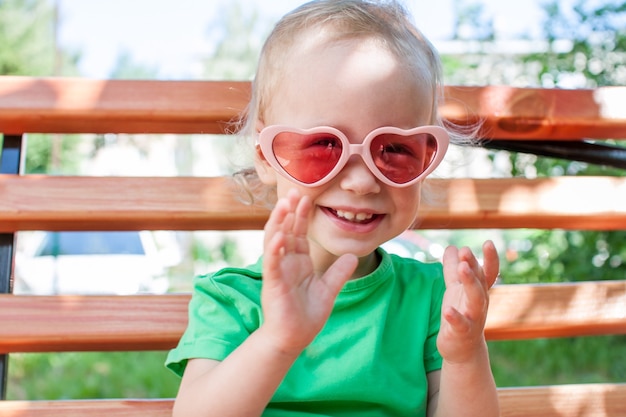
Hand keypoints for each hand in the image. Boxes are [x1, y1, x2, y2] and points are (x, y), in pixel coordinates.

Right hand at [260, 189, 357, 354]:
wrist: (294, 338)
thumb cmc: (307, 314)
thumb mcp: (329, 289)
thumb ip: (339, 272)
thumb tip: (352, 255)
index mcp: (298, 261)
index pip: (299, 232)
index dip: (302, 214)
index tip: (307, 195)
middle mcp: (286, 262)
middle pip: (286, 230)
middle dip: (289, 210)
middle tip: (294, 189)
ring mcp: (278, 271)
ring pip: (275, 241)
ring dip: (278, 222)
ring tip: (283, 204)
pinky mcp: (273, 283)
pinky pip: (273, 263)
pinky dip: (275, 248)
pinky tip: (280, 235)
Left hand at [437, 240, 498, 363]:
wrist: (462, 349)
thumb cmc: (460, 314)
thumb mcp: (455, 289)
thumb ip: (453, 269)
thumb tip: (452, 247)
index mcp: (478, 291)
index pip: (487, 273)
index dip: (490, 258)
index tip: (488, 242)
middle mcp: (479, 303)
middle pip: (480, 283)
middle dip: (474, 266)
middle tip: (466, 251)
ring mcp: (473, 318)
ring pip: (475, 300)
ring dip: (470, 284)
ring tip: (462, 269)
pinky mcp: (462, 333)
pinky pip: (461, 325)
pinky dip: (455, 317)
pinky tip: (447, 310)